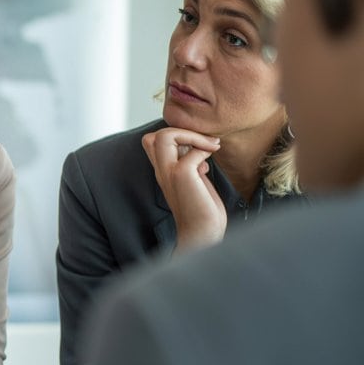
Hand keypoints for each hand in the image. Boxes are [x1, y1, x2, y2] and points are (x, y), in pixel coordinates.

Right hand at [141, 128, 225, 249]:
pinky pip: (192, 152)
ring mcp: (169, 173)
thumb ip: (191, 164)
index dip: (175, 135)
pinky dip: (205, 150)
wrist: (202, 233)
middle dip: (182, 130)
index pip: (152, 140)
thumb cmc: (203, 210)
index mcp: (163, 171)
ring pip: (165, 136)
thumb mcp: (195, 181)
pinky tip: (211, 163)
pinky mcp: (182, 177)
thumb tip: (198, 149)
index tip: (197, 147)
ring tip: (211, 146)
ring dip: (192, 135)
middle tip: (206, 143)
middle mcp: (162, 170)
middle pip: (155, 135)